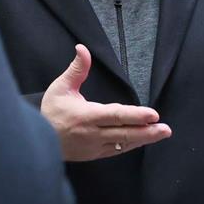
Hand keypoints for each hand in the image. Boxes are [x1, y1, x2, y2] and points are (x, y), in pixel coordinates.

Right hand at [41, 44, 171, 161]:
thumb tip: (82, 48)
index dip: (135, 115)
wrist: (38, 138)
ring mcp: (94, 146)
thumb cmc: (51, 111)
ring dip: (144, 139)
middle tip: (165, 128)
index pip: (116, 115)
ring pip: (123, 143)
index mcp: (86, 116)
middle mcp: (92, 134)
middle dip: (147, 131)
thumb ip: (77, 69)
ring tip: (161, 134)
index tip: (152, 114)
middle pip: (125, 133)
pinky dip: (131, 145)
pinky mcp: (95, 154)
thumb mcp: (61, 87)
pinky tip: (142, 140)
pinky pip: (117, 150)